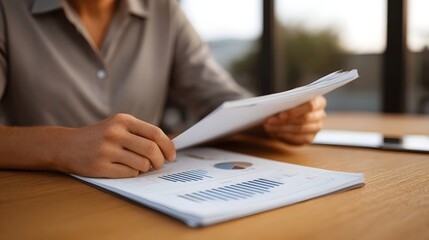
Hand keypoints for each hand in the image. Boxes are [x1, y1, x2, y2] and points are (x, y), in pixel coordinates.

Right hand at [60, 114, 175, 177]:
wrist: (67, 145)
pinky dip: (133, 173)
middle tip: (159, 164)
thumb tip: (168, 147)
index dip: (168, 146)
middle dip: (160, 160)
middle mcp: (115, 133)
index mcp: (123, 120)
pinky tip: (126, 168)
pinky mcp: (100, 166)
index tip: (172, 155)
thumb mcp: (118, 126)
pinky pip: (129, 173)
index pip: (155, 133)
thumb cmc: (100, 136)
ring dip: (146, 168)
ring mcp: (107, 150)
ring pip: (142, 164)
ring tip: (141, 166)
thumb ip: (141, 133)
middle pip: (151, 150)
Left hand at [263, 96, 326, 144]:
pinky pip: (297, 139)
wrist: (291, 115)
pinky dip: (284, 136)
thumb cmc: (290, 104)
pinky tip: (274, 133)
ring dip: (281, 129)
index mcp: (319, 101)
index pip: (310, 105)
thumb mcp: (289, 99)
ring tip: (268, 127)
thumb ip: (287, 101)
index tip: (280, 115)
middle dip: (284, 121)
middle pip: (304, 119)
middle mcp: (321, 115)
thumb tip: (274, 106)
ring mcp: (317, 128)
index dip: (294, 111)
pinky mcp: (310, 138)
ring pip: (299, 129)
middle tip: (269, 121)